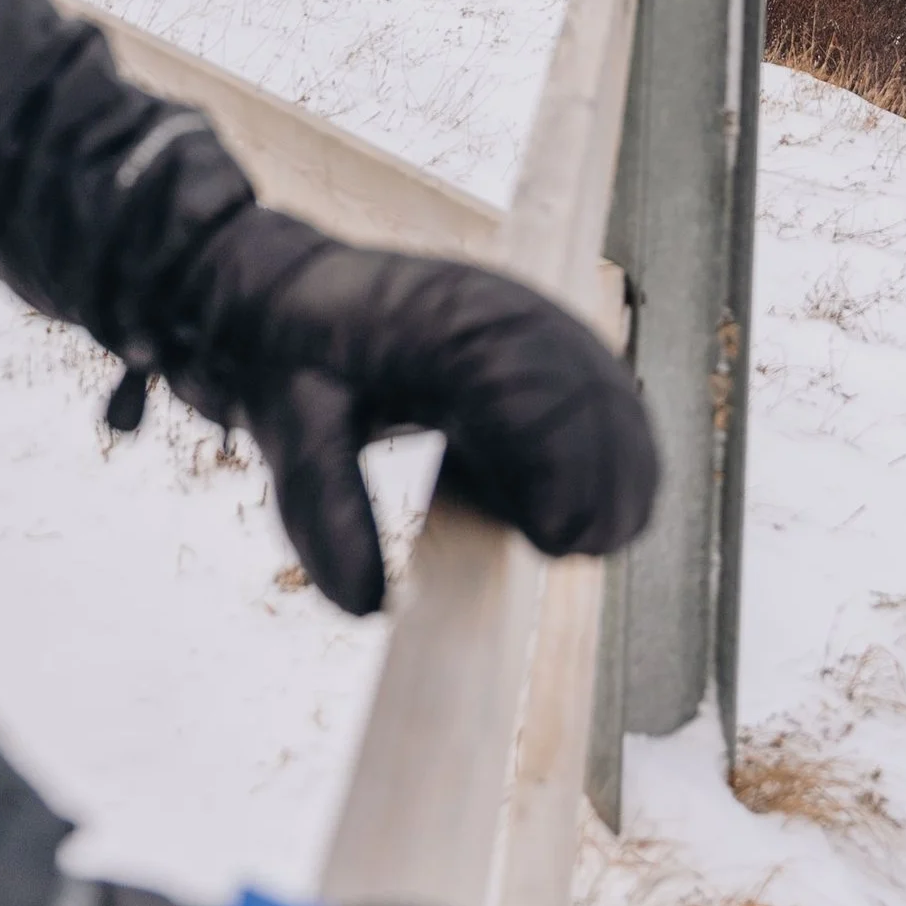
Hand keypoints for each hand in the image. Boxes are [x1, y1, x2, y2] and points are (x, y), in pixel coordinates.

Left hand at [146, 209, 657, 616]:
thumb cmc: (296, 367)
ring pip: (609, 394)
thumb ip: (327, 510)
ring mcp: (530, 320)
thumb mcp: (292, 434)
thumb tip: (370, 605)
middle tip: (570, 550)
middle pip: (586, 390)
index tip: (550, 539)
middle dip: (595, 480)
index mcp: (435, 321)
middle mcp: (499, 307)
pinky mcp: (547, 345)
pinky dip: (613, 456)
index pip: (521, 386)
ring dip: (613, 472)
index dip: (552, 464)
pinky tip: (588, 511)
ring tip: (581, 540)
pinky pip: (605, 397)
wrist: (297, 300)